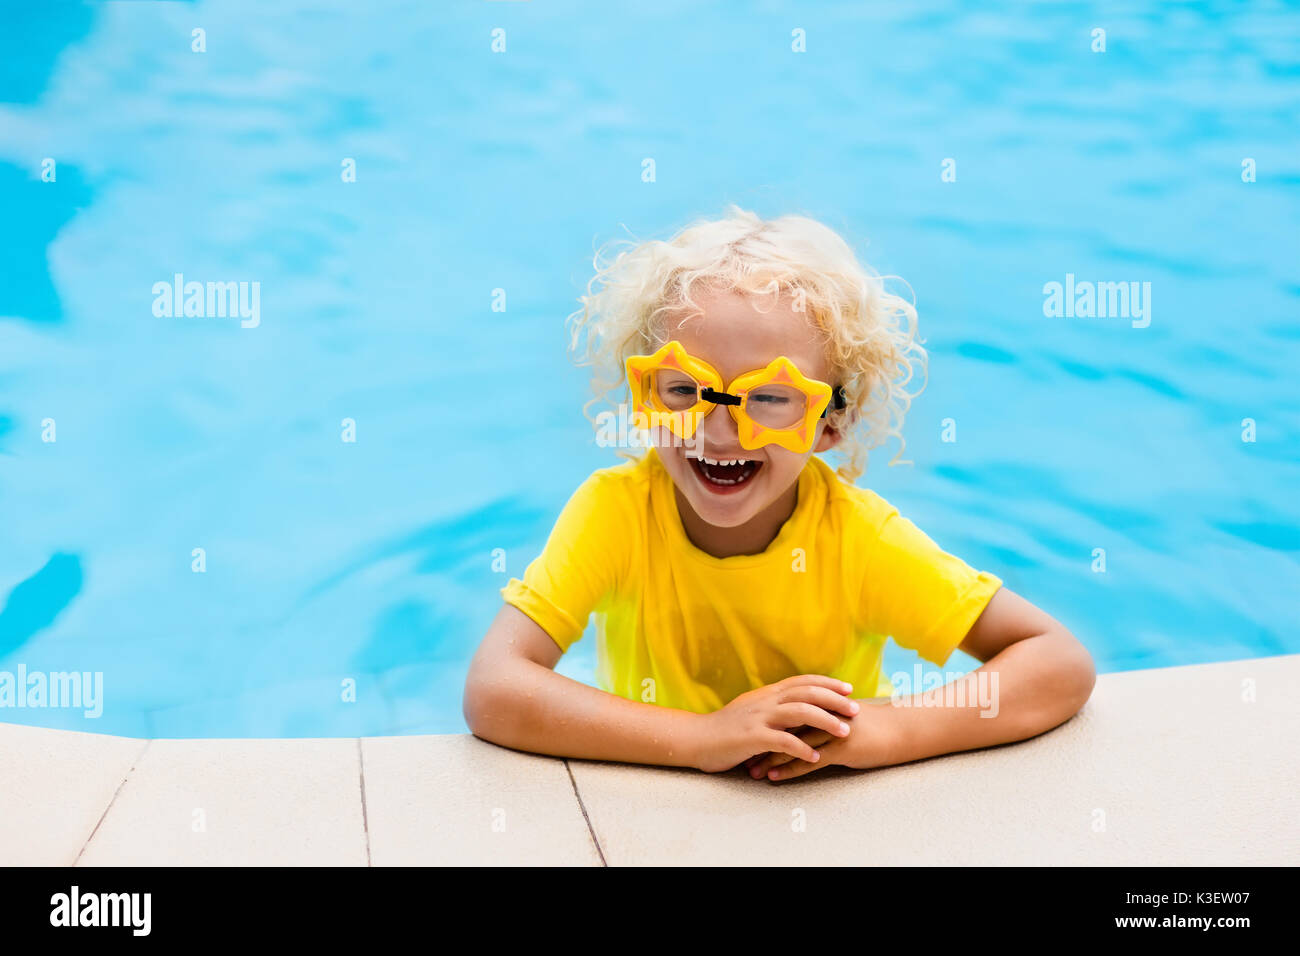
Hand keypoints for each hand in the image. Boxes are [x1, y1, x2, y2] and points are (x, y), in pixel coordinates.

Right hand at [690, 675, 859, 773]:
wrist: (696, 739)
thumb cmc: (726, 728)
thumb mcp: (752, 710)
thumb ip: (773, 706)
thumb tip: (797, 705)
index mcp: (767, 694)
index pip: (803, 681)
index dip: (827, 683)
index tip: (848, 688)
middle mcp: (766, 701)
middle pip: (807, 693)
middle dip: (834, 700)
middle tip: (855, 709)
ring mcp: (759, 718)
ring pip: (800, 713)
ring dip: (825, 722)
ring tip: (844, 732)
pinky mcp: (752, 738)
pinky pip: (783, 741)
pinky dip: (802, 748)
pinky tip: (815, 757)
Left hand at [746, 699, 899, 781]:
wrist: (902, 730)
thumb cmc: (874, 724)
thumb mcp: (845, 714)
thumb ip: (824, 714)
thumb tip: (806, 719)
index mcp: (821, 704)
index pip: (785, 714)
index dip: (765, 725)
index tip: (746, 736)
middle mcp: (823, 715)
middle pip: (783, 728)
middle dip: (761, 742)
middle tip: (740, 754)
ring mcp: (831, 731)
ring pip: (792, 745)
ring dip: (770, 759)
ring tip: (752, 771)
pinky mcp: (841, 748)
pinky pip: (810, 761)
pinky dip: (790, 769)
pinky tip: (775, 777)